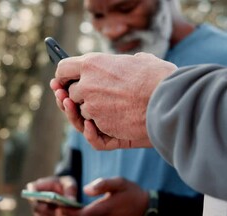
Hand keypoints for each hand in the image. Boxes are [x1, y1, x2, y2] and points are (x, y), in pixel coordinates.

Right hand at [26, 176, 76, 215]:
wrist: (67, 195)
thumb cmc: (65, 186)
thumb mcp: (69, 183)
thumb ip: (70, 190)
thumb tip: (71, 200)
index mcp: (36, 187)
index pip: (31, 191)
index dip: (36, 196)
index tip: (48, 199)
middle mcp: (33, 201)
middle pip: (38, 209)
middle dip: (50, 213)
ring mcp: (37, 213)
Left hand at [54, 52, 176, 148]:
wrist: (173, 100)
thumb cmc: (161, 78)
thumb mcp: (140, 61)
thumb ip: (124, 64)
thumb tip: (128, 65)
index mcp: (93, 64)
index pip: (64, 69)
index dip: (62, 76)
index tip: (62, 80)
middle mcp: (87, 85)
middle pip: (70, 93)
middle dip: (74, 97)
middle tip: (75, 99)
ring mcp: (92, 107)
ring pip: (81, 113)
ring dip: (85, 114)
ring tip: (93, 113)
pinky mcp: (102, 126)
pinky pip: (90, 132)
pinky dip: (90, 133)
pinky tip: (91, 127)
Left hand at [56, 177, 148, 215]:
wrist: (147, 209)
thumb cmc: (131, 192)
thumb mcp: (119, 182)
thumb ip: (102, 184)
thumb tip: (86, 189)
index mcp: (108, 209)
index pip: (83, 214)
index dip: (69, 211)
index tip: (58, 206)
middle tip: (54, 208)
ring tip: (61, 211)